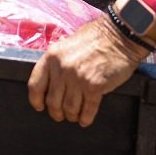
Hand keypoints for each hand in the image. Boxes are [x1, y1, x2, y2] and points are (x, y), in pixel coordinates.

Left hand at [27, 17, 146, 126]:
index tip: (40, 106)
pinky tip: (86, 119)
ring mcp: (78, 78)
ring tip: (74, 116)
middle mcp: (63, 68)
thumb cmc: (97, 37)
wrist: (120, 35)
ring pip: (69, 108)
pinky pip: (88, 109)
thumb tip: (52, 81)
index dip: (36, 100)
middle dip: (56, 112)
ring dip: (72, 115)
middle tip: (60, 115)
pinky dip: (86, 118)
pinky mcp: (95, 86)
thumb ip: (58, 62)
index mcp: (52, 56)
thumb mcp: (68, 44)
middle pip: (52, 101)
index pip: (35, 85)